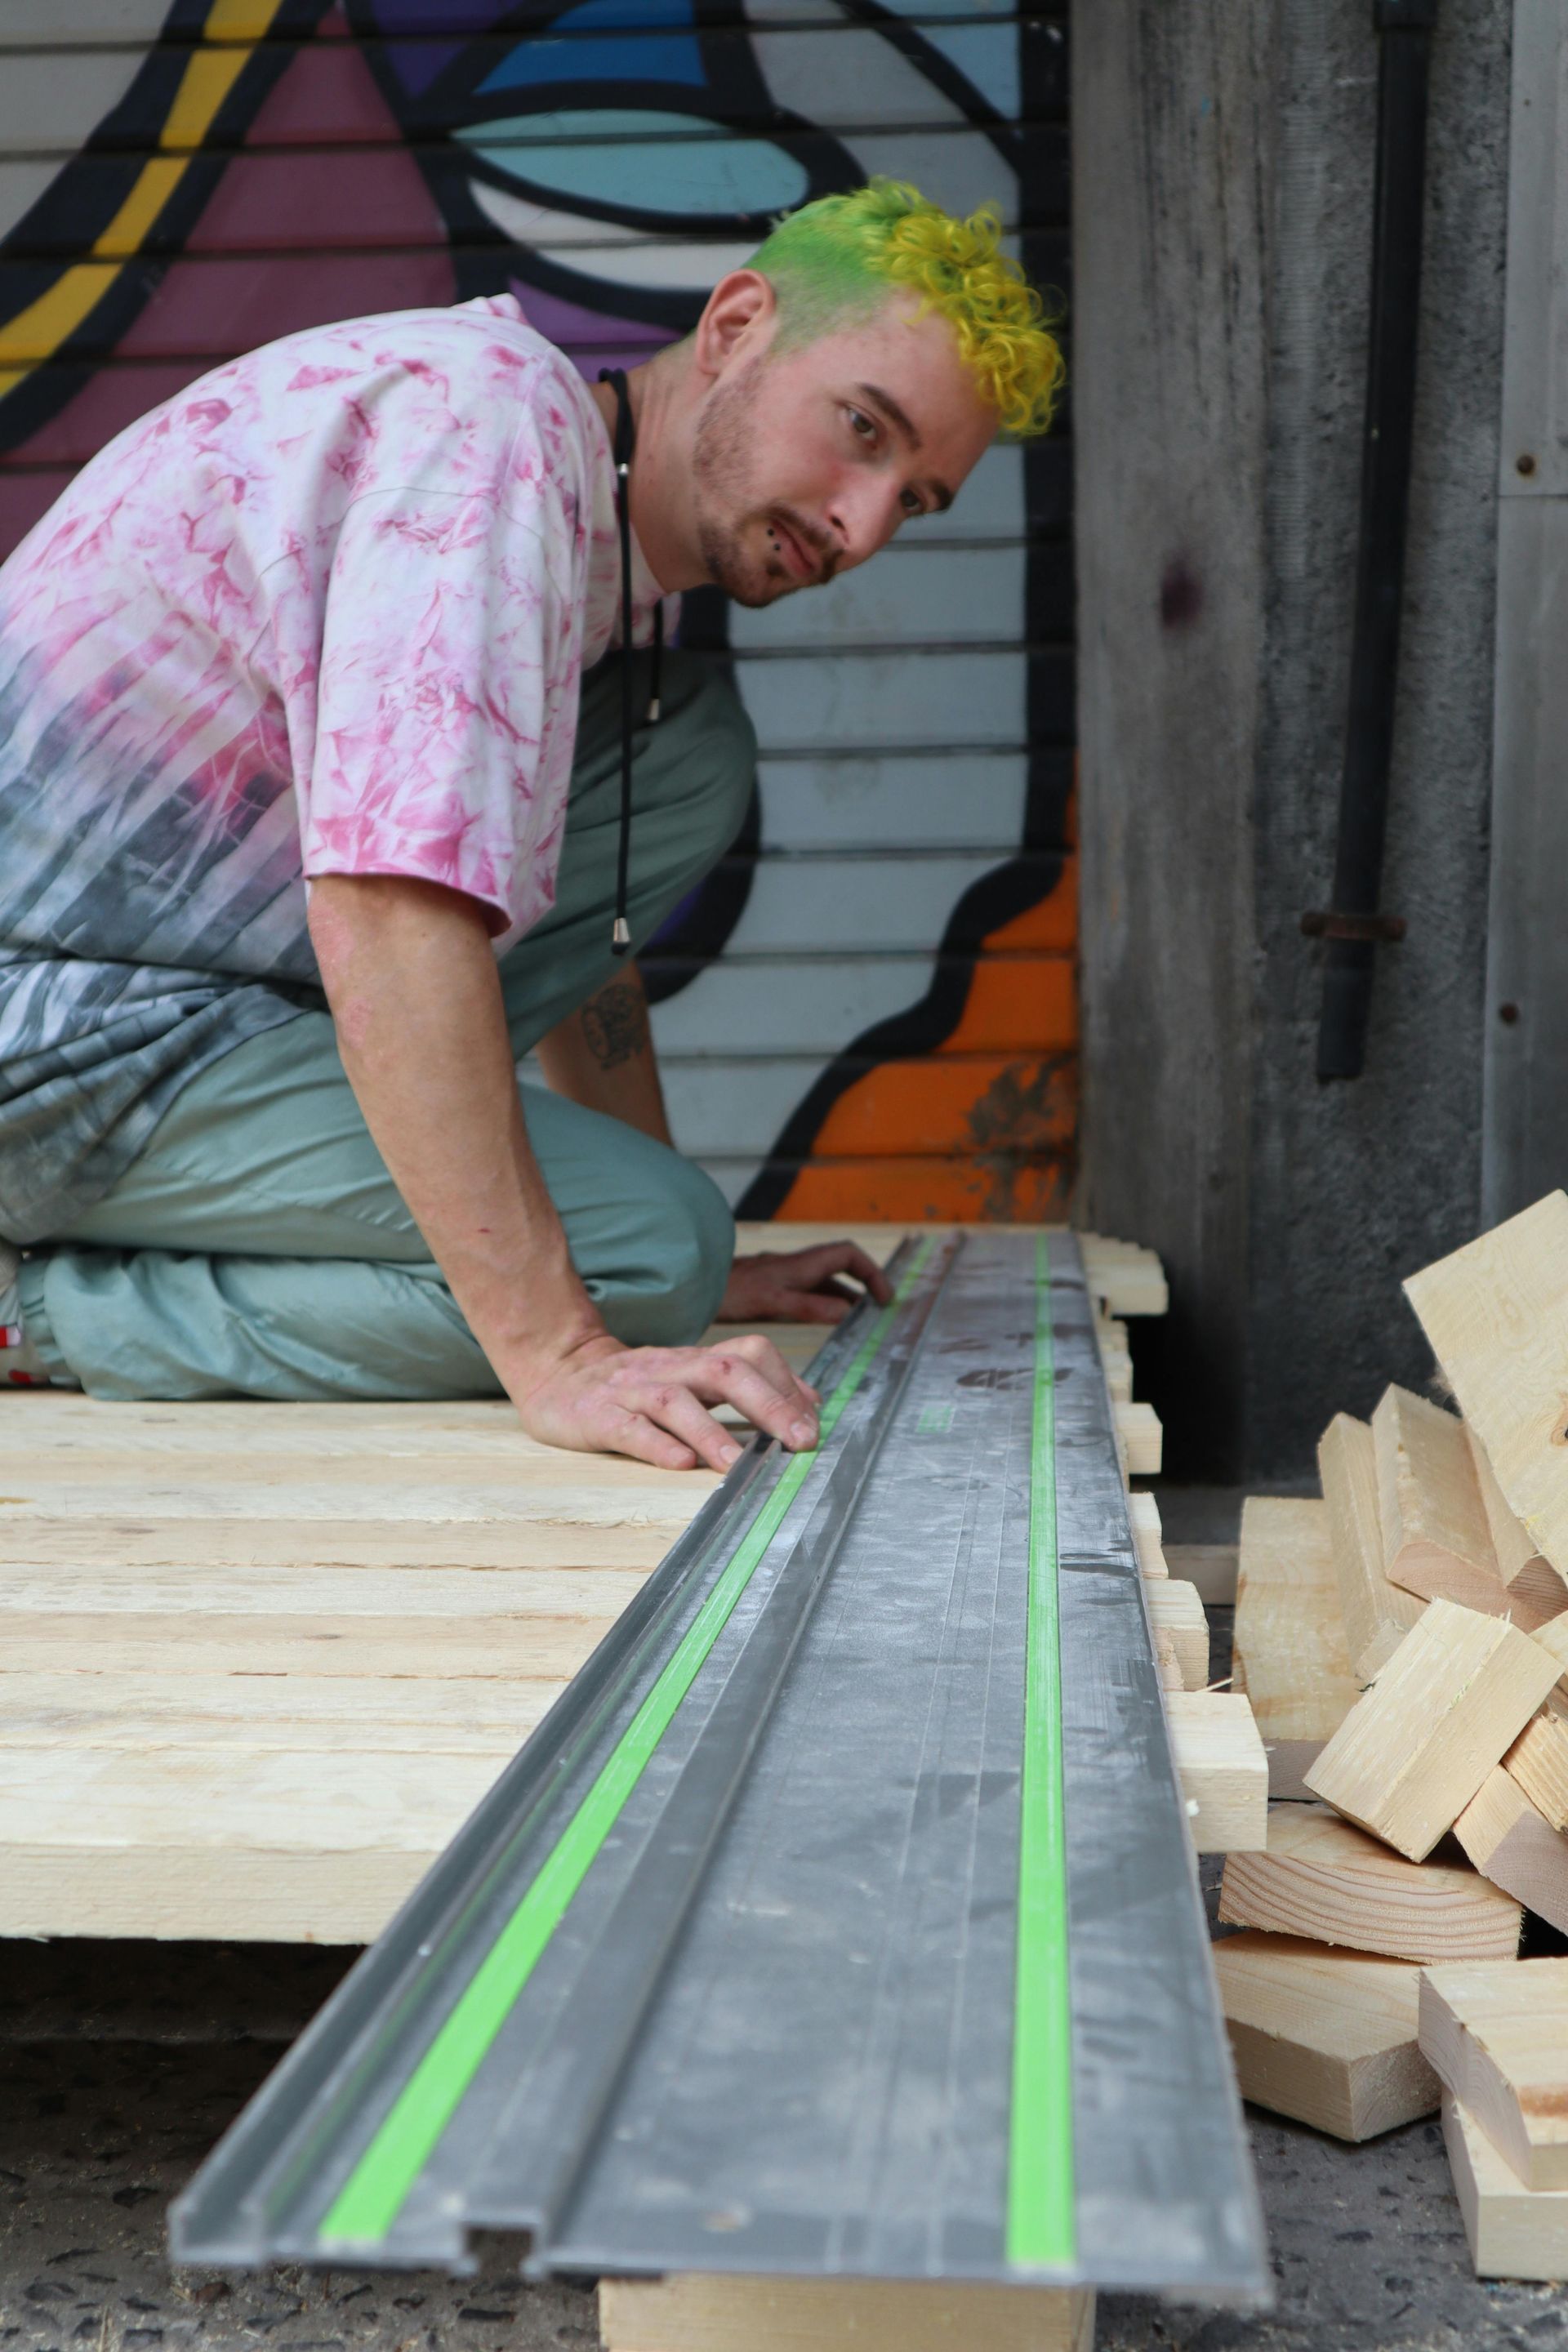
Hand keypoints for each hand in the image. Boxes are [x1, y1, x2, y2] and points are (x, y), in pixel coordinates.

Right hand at [510, 1330, 822, 1472]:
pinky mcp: (598, 1417)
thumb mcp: (690, 1377)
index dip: (785, 1384)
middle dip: (768, 1404)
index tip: (813, 1423)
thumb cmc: (635, 1385)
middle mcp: (669, 1370)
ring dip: (712, 1432)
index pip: (749, 1355)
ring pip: (675, 1402)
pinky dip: (656, 1446)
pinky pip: (628, 1429)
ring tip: (739, 1464)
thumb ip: (744, 1385)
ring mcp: (632, 1392)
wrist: (556, 1372)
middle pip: (724, 1371)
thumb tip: (809, 1403)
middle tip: (800, 1441)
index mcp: (694, 1361)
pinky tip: (679, 1464)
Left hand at [716, 1241, 894, 1326]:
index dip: (871, 1272)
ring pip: (824, 1281)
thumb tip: (849, 1312)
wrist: (696, 1285)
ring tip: (860, 1320)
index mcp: (802, 1264)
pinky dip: (823, 1303)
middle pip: (841, 1266)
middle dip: (864, 1284)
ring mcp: (785, 1275)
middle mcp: (797, 1266)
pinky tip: (824, 1321)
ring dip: (845, 1296)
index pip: (849, 1256)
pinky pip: (809, 1290)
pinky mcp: (773, 1286)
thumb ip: (813, 1307)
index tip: (884, 1297)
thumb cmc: (732, 1292)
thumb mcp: (777, 1302)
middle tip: (879, 1309)